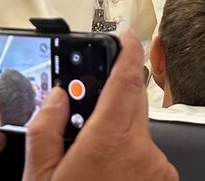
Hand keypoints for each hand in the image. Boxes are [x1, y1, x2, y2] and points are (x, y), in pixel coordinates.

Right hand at [23, 32, 176, 180]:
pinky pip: (147, 154)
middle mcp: (141, 150)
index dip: (128, 52)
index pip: (126, 79)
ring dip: (120, 133)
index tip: (126, 37)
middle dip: (114, 96)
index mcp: (109, 140)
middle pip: (133, 101)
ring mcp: (157, 166)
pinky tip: (110, 174)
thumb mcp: (40, 176)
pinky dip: (131, 157)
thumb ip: (44, 131)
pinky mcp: (164, 178)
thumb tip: (56, 98)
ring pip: (139, 131)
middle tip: (89, 111)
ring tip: (95, 162)